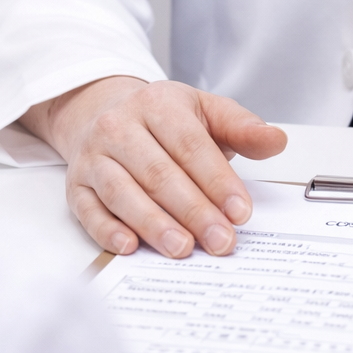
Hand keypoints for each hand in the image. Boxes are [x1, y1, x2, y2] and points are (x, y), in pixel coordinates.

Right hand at [21, 77, 288, 257]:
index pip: (190, 145)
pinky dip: (107, 230)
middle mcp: (119, 127)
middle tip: (220, 240)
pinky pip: (88, 210)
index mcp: (156, 104)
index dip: (217, 181)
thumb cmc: (163, 120)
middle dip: (193, 211)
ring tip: (183, 248)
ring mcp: (94, 156)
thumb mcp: (205, 112)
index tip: (240, 212)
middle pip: (158, 173)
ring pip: (123, 192)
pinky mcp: (76, 184)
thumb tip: (276, 140)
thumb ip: (242, 128)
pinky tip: (130, 246)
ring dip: (154, 224)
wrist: (103, 112)